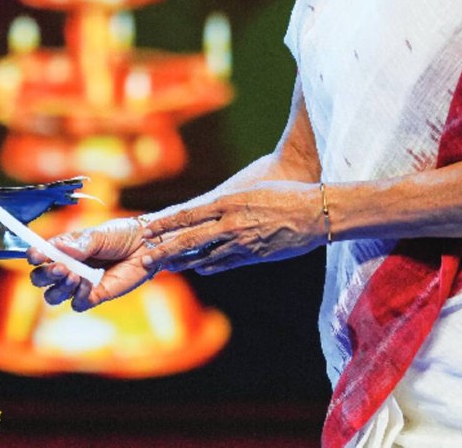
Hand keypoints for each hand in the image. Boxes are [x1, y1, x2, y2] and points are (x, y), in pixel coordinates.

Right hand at [26, 217, 153, 311]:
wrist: (147, 246)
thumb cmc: (121, 235)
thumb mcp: (99, 234)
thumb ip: (79, 244)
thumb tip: (59, 248)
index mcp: (63, 249)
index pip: (40, 256)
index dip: (34, 257)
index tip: (36, 256)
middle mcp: (68, 267)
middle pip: (41, 279)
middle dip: (45, 276)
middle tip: (59, 268)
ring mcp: (80, 283)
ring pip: (54, 295)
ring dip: (59, 288)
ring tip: (74, 276)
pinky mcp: (95, 295)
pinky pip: (78, 303)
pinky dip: (79, 296)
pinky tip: (88, 283)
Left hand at [140, 181, 324, 274]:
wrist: (315, 213)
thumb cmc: (284, 195)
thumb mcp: (250, 192)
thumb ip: (228, 202)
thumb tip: (208, 208)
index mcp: (228, 202)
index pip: (188, 215)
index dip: (165, 224)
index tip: (147, 230)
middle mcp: (231, 223)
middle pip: (190, 239)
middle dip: (165, 249)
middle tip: (145, 258)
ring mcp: (242, 242)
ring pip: (205, 255)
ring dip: (183, 262)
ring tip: (165, 267)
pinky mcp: (255, 255)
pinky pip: (226, 263)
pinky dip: (210, 266)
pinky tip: (198, 269)